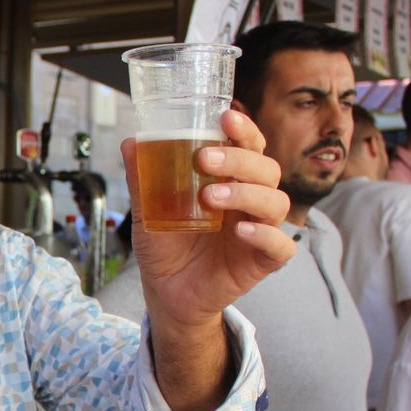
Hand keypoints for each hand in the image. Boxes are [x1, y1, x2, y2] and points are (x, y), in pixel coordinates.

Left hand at [128, 109, 295, 331]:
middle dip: (239, 159)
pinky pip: (281, 246)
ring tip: (211, 197)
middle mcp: (249, 201)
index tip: (226, 117)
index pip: (248, 147)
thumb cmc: (165, 247)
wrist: (166, 293)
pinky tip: (241, 230)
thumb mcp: (148, 211)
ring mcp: (259, 229)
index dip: (244, 130)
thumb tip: (130, 143)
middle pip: (265, 169)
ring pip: (275, 201)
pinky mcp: (262, 261)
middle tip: (204, 159)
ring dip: (246, 193)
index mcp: (229, 181)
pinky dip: (265, 235)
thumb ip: (143, 179)